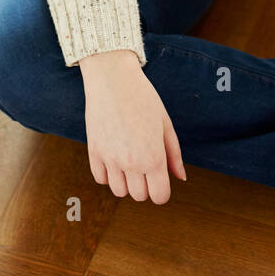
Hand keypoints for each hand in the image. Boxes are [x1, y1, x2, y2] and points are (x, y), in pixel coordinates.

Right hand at [79, 49, 186, 202]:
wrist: (113, 78)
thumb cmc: (142, 97)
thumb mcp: (165, 124)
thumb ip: (173, 154)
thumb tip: (180, 177)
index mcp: (153, 157)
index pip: (159, 197)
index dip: (161, 190)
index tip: (160, 178)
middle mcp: (132, 163)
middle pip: (139, 196)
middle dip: (145, 184)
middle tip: (145, 163)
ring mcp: (110, 159)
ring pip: (118, 191)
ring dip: (125, 181)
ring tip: (128, 161)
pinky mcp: (94, 151)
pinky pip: (101, 178)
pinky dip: (108, 173)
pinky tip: (114, 157)